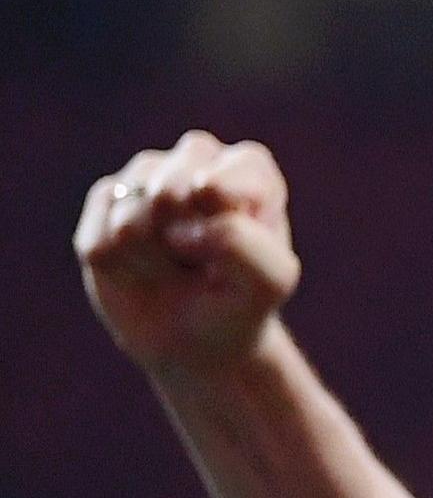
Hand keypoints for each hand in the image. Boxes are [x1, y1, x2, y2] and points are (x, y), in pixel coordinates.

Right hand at [77, 132, 303, 377]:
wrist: (195, 337)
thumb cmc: (240, 300)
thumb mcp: (268, 281)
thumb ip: (242, 244)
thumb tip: (176, 225)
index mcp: (249, 169)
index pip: (227, 178)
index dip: (221, 224)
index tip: (229, 247)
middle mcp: (196, 160)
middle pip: (170, 189)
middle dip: (181, 241)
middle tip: (198, 261)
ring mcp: (145, 176)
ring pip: (130, 216)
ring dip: (151, 259)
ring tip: (173, 267)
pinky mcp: (106, 201)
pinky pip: (98, 240)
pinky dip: (119, 269)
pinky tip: (138, 269)